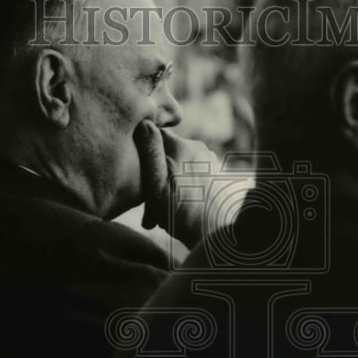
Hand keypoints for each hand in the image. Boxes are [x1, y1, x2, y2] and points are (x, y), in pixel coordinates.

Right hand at [134, 120, 221, 248]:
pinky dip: (187, 186)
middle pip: (167, 151)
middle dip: (157, 174)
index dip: (141, 152)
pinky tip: (184, 206)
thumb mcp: (157, 186)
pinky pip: (195, 173)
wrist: (218, 235)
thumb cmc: (182, 214)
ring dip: (172, 182)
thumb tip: (143, 123)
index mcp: (179, 145)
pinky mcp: (219, 172)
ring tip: (167, 210)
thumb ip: (149, 153)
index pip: (151, 133)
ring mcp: (211, 159)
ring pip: (181, 164)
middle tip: (150, 205)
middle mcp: (198, 146)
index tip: (139, 176)